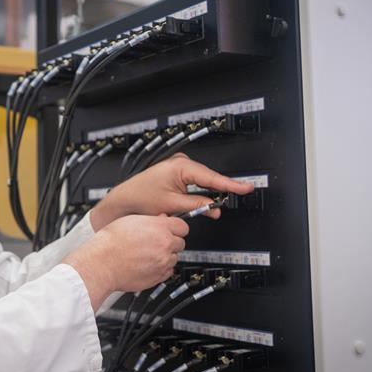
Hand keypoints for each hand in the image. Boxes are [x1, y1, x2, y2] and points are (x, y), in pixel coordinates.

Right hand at [62, 214, 187, 311]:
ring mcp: (163, 262)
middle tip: (155, 243)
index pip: (183, 227)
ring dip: (165, 256)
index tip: (171, 230)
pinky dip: (161, 268)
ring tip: (147, 254)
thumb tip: (162, 219)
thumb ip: (152, 220)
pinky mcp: (159, 276)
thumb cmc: (111, 242)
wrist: (101, 263)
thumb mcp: (131, 221)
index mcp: (160, 228)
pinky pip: (168, 271)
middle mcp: (164, 244)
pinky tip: (146, 264)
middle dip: (170, 242)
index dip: (175, 228)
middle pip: (180, 243)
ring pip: (174, 258)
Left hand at [90, 154, 253, 230]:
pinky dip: (200, 192)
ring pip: (203, 181)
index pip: (211, 177)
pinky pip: (195, 182)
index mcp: (180, 166)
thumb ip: (197, 206)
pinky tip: (206, 202)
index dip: (230, 185)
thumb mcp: (173, 205)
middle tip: (238, 197)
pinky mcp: (177, 173)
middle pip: (209, 178)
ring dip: (209, 194)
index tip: (246, 188)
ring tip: (216, 206)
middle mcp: (181, 163)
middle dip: (220, 191)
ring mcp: (179, 167)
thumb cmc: (141, 198)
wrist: (125, 199)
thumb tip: (215, 208)